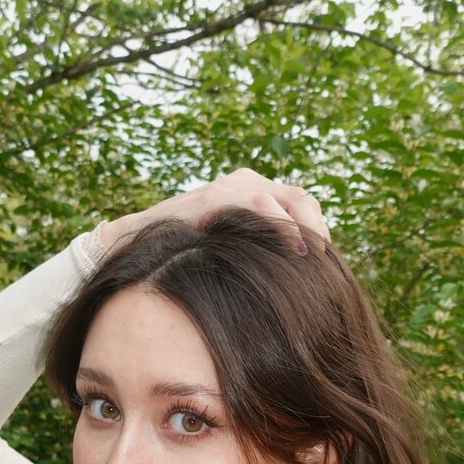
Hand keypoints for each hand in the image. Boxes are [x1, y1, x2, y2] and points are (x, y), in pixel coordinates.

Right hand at [99, 167, 330, 254]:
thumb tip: (295, 281)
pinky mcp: (213, 198)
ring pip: (283, 197)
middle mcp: (243, 182)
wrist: (135, 247)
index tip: (327, 259)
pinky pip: (257, 203)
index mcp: (251, 191)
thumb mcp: (227, 250)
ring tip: (314, 255)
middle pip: (299, 196)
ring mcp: (227, 187)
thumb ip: (255, 251)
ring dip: (304, 225)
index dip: (318, 226)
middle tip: (328, 258)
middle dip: (318, 225)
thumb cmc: (183, 256)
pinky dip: (279, 222)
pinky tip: (293, 246)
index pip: (300, 201)